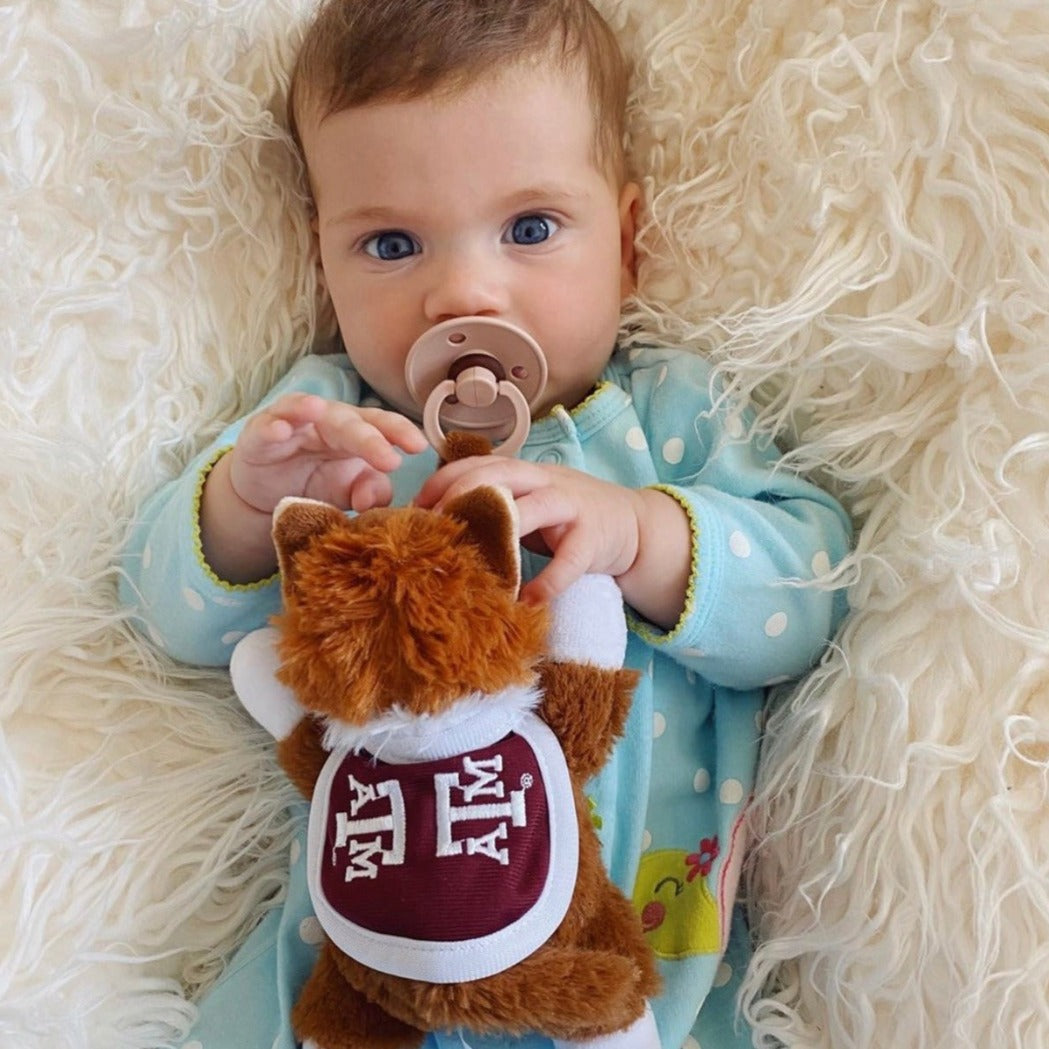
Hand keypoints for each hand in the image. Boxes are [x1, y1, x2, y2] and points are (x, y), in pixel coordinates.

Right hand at [229, 393, 427, 513]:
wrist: (270, 496)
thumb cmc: (318, 484)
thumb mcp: (349, 491)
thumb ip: (371, 493)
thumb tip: (376, 500)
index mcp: (357, 432)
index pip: (382, 426)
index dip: (400, 432)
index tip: (420, 446)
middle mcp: (328, 421)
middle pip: (350, 422)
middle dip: (368, 437)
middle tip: (387, 458)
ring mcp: (293, 424)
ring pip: (306, 411)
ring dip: (312, 409)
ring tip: (321, 411)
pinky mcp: (259, 434)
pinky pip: (266, 426)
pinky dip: (273, 426)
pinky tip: (280, 430)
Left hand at [415, 456, 644, 604]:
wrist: (633, 525)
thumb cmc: (568, 518)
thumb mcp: (529, 503)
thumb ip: (494, 507)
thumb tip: (437, 528)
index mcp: (524, 472)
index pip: (477, 464)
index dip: (443, 481)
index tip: (414, 507)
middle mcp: (545, 481)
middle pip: (499, 475)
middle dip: (462, 495)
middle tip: (433, 527)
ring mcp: (572, 506)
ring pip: (533, 507)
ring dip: (500, 529)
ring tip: (472, 557)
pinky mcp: (595, 538)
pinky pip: (570, 560)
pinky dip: (549, 580)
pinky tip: (527, 600)